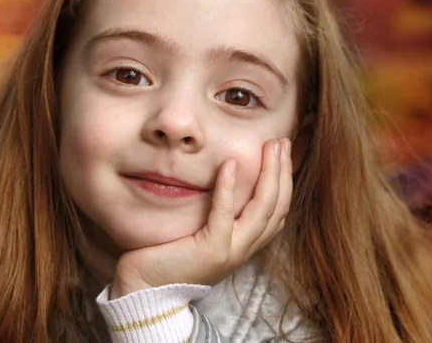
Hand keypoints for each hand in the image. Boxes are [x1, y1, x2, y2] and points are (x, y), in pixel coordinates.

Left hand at [110, 138, 292, 298]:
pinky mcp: (212, 250)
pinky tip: (228, 164)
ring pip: (263, 209)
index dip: (284, 179)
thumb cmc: (168, 254)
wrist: (146, 289)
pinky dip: (228, 188)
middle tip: (281, 141)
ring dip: (270, 174)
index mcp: (246, 242)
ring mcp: (232, 250)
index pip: (278, 210)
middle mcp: (245, 247)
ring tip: (270, 146)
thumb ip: (218, 211)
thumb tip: (222, 176)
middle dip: (282, 170)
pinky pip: (225, 215)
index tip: (282, 152)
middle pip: (277, 206)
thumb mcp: (202, 230)